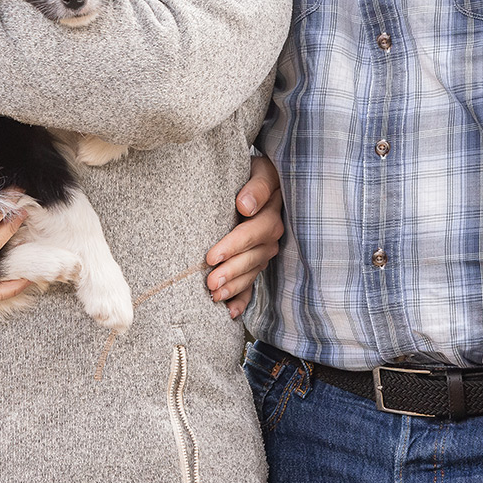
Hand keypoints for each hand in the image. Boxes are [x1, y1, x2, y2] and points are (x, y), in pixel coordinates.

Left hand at [204, 154, 283, 318]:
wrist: (254, 178)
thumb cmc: (252, 171)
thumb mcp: (259, 170)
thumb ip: (256, 187)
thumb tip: (245, 206)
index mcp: (272, 212)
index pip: (254, 232)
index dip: (234, 246)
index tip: (211, 257)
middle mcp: (272, 234)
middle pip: (253, 257)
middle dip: (231, 272)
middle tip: (210, 284)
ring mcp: (265, 250)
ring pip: (251, 272)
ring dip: (234, 286)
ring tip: (215, 297)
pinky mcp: (256, 260)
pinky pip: (253, 284)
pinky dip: (243, 299)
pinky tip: (231, 312)